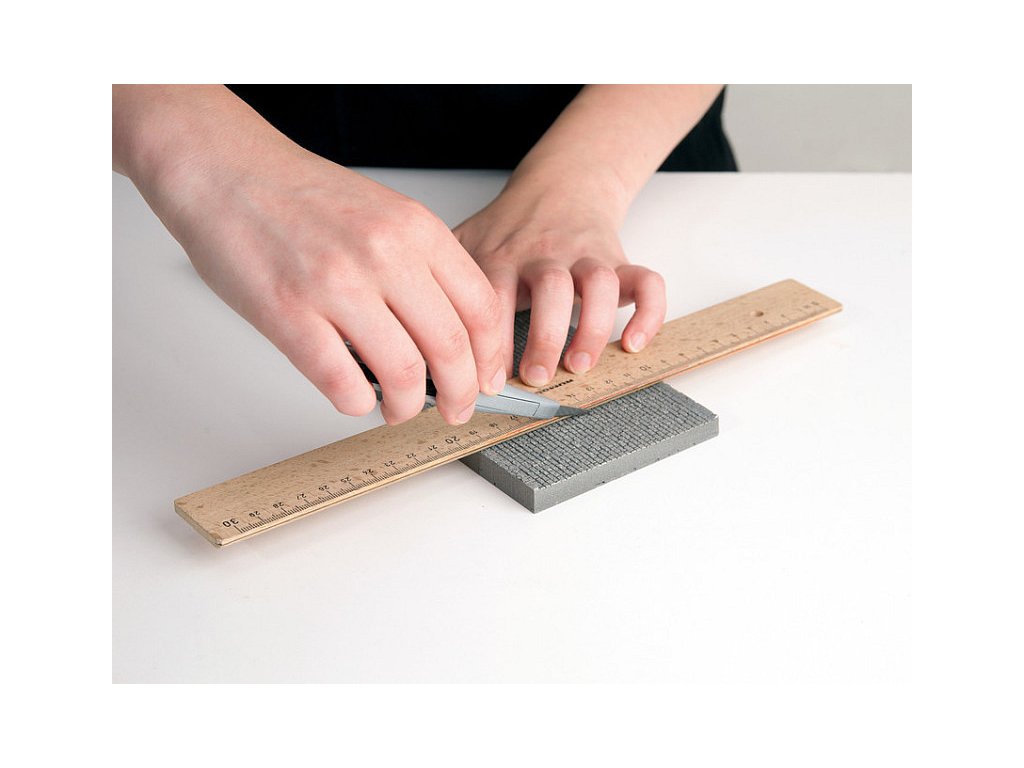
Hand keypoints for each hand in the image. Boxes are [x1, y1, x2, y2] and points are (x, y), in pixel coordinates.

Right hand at [116, 87, 504, 425]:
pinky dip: (356, 403)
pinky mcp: (289, 313)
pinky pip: (341, 382)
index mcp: (415, 230)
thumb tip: (448, 335)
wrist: (225, 170)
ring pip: (402, 372)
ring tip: (399, 409)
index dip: (490, 356)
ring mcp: (336, 285)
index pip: (479, 307)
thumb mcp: (384, 213)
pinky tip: (355, 397)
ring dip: (407, 406)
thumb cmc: (299, 196)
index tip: (488, 379)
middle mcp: (384, 255)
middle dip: (461, 394)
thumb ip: (420, 267)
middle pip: (450, 347)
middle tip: (455, 409)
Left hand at [453, 178, 665, 386]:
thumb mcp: (464, 244)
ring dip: (593, 328)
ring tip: (580, 365)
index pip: (492, 300)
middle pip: (551, 289)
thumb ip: (438, 285)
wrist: (562, 185)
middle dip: (545, 338)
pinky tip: (633, 343)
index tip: (487, 385)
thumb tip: (403, 342)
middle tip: (536, 378)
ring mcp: (586, 256)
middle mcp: (546, 254)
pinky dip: (648, 314)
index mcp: (502, 255)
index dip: (490, 345)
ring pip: (600, 284)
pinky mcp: (620, 260)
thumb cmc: (510, 230)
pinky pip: (648, 281)